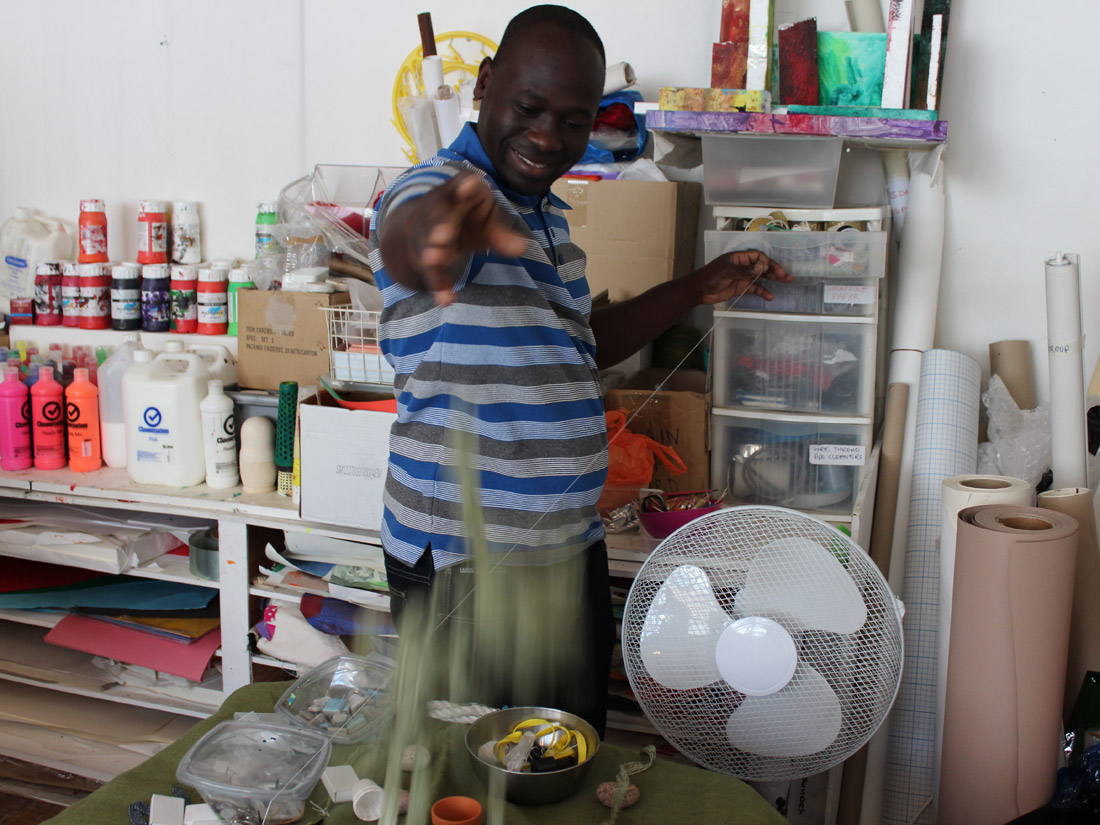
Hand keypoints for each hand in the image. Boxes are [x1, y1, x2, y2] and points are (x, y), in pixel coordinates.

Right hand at [400, 171, 527, 304]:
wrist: (433, 226)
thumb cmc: (469, 217)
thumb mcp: (487, 220)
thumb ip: (502, 233)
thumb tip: (523, 247)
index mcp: (459, 192)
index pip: (461, 184)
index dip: (465, 185)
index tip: (470, 185)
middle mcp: (438, 209)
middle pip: (437, 215)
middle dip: (440, 225)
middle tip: (444, 235)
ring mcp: (427, 232)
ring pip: (426, 241)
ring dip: (431, 251)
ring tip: (433, 259)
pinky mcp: (424, 256)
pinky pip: (430, 271)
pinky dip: (438, 285)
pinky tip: (446, 301)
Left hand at [689, 249, 792, 305]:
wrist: (699, 290)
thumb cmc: (710, 276)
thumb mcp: (727, 271)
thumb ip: (744, 270)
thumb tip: (760, 267)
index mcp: (739, 257)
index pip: (757, 256)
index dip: (765, 262)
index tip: (768, 270)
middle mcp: (743, 266)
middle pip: (762, 266)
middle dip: (775, 270)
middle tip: (786, 276)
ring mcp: (743, 277)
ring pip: (761, 277)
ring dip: (773, 279)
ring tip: (786, 281)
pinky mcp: (741, 287)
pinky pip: (755, 288)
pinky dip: (762, 291)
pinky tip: (769, 296)